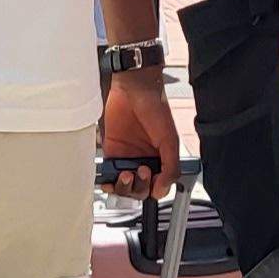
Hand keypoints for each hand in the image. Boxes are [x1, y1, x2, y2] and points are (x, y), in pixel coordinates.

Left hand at [97, 74, 180, 201]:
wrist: (133, 88)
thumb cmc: (155, 107)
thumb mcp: (169, 139)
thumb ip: (171, 166)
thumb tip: (163, 188)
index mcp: (162, 159)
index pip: (159, 186)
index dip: (155, 188)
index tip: (153, 182)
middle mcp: (145, 160)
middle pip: (141, 188)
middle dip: (140, 186)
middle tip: (141, 170)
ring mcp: (127, 157)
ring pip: (124, 185)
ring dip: (124, 187)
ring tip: (126, 174)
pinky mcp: (112, 151)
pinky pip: (109, 173)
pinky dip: (108, 182)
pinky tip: (109, 182)